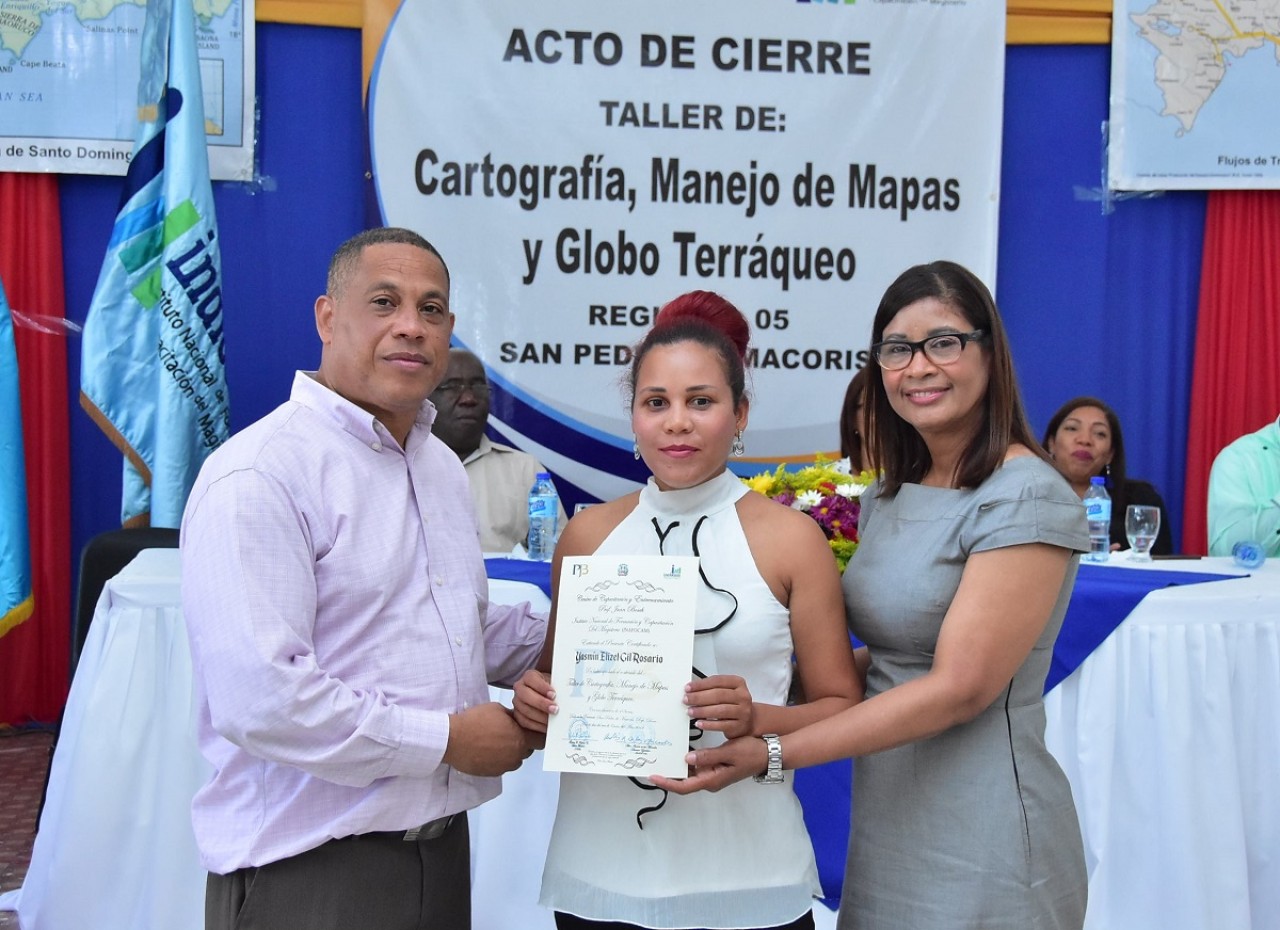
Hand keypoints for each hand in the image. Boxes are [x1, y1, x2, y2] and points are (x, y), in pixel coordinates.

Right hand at [442, 702, 534, 776]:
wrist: (453, 739)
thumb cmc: (474, 721)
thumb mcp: (498, 709)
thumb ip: (514, 717)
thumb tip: (518, 719)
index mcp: (521, 738)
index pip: (542, 740)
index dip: (538, 734)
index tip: (533, 731)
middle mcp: (516, 755)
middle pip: (528, 750)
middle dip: (523, 742)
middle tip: (509, 733)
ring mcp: (504, 766)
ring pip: (515, 759)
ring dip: (511, 752)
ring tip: (496, 741)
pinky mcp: (493, 773)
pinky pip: (502, 766)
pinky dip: (498, 759)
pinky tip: (487, 750)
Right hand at [512, 669, 556, 732]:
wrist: (546, 698)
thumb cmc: (551, 689)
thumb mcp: (555, 684)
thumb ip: (558, 687)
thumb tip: (567, 694)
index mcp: (529, 677)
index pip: (531, 678)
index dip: (541, 686)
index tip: (553, 694)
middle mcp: (520, 688)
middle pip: (525, 695)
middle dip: (541, 703)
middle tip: (555, 709)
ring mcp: (517, 702)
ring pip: (525, 710)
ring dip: (540, 716)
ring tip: (553, 719)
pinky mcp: (517, 715)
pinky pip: (524, 721)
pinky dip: (537, 725)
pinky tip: (547, 726)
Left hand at [649, 735, 767, 794]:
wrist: (767, 754)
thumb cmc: (751, 753)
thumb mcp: (730, 753)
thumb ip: (708, 756)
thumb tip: (687, 758)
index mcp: (712, 780)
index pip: (684, 786)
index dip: (668, 783)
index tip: (653, 776)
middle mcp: (709, 779)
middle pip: (684, 781)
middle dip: (668, 774)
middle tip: (651, 762)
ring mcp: (712, 773)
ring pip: (689, 773)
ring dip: (676, 766)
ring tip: (660, 755)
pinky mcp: (714, 766)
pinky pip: (696, 765)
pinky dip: (686, 758)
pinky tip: (678, 748)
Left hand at [684, 674, 753, 739]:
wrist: (749, 720)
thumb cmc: (733, 704)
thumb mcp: (726, 691)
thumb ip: (711, 688)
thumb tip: (691, 690)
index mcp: (738, 683)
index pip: (717, 681)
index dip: (701, 684)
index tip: (688, 688)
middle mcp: (743, 696)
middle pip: (718, 695)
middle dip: (699, 697)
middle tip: (686, 699)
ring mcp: (743, 711)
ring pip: (720, 710)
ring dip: (702, 711)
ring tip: (690, 711)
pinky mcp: (740, 726)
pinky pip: (722, 725)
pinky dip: (708, 724)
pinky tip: (699, 723)